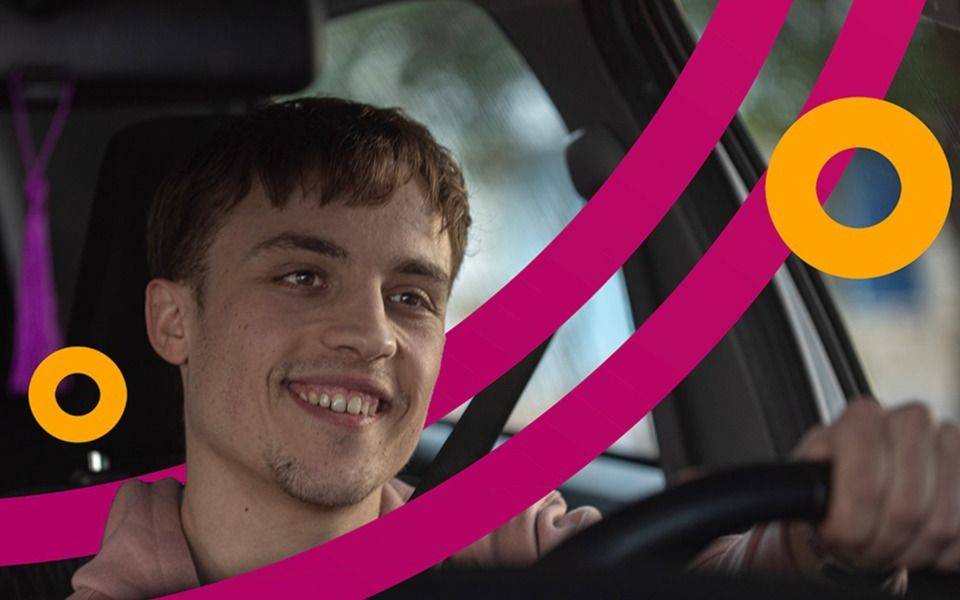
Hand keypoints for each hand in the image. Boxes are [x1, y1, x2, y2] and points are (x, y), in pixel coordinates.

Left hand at [792, 397, 959, 572]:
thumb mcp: (807, 478)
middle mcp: (910, 420)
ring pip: (943, 523)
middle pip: (908, 508)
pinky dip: (943, 552)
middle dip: (883, 542)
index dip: (852, 523)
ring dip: (913, 550)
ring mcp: (948, 441)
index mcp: (862, 416)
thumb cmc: (833, 486)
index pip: (865, 484)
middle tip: (863, 549)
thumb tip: (809, 485)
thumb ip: (807, 478)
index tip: (838, 537)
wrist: (863, 490)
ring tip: (889, 548)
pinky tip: (918, 543)